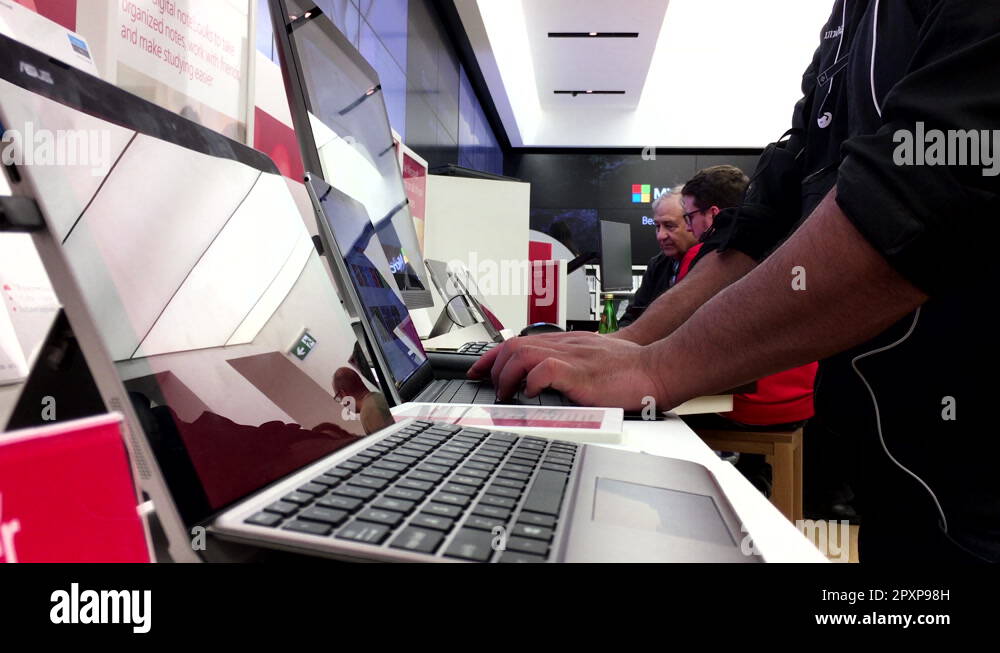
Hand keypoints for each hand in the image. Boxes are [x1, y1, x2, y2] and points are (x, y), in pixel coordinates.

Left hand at [467, 332, 667, 409]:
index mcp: (567, 344)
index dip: (493, 356)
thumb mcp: (594, 362)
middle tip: (492, 389)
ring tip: (507, 395)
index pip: (519, 342)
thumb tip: (548, 383)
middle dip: (493, 367)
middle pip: (514, 345)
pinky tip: (530, 394)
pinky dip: (531, 381)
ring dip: (507, 375)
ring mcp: (572, 357)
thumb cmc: (633, 368)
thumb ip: (571, 368)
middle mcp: (565, 346)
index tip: (478, 371)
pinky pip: (545, 369)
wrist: (659, 367)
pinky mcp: (581, 373)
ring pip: (522, 353)